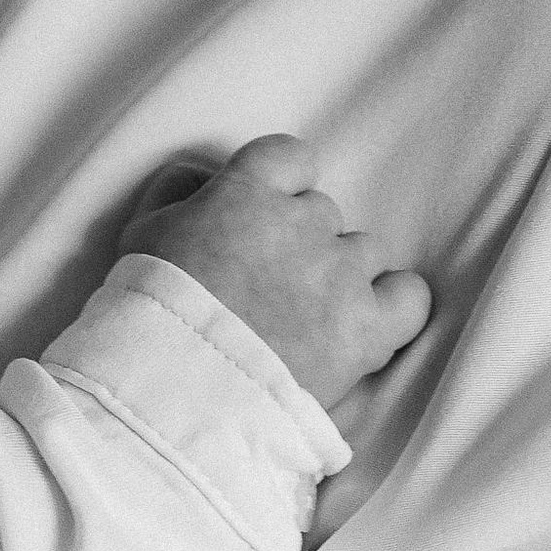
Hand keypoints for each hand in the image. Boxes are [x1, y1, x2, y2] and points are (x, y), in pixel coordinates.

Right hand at [124, 134, 429, 417]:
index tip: (262, 220)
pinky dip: (394, 307)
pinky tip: (364, 325)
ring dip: (339, 279)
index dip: (281, 189)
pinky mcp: (367, 327)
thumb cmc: (149, 313)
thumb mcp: (141, 233)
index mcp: (248, 191)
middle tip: (267, 290)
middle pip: (322, 215)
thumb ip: (178, 190)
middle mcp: (303, 221)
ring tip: (303, 323)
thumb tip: (206, 177)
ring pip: (362, 254)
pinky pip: (410, 297)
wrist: (176, 392)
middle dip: (300, 245)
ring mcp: (340, 273)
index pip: (292, 158)